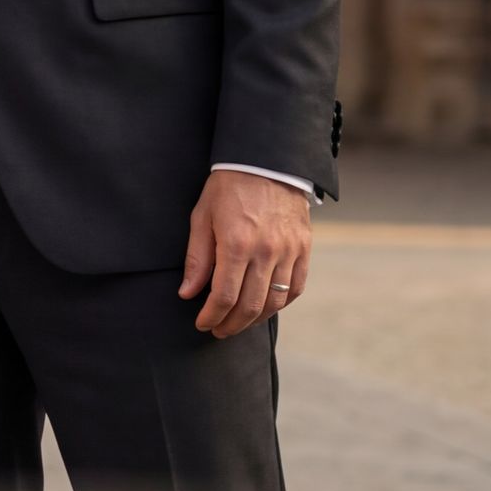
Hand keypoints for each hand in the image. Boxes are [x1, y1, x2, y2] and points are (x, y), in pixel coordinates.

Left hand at [178, 170, 311, 338]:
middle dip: (231, 324)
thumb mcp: (202, 217)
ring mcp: (288, 251)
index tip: (202, 324)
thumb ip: (196, 258)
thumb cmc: (227, 188)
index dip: (211, 316)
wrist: (266, 161)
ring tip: (239, 322)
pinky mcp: (304, 248)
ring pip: (274, 302)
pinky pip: (295, 288)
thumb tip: (187, 293)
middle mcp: (266, 252)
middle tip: (218, 330)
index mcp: (236, 244)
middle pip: (250, 306)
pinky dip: (280, 304)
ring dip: (254, 319)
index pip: (223, 296)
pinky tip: (266, 307)